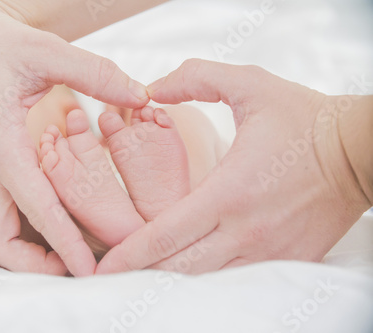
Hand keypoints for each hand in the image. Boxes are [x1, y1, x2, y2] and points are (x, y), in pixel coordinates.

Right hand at [0, 0, 148, 275]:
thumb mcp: (44, 50)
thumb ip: (94, 74)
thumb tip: (139, 94)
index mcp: (1, 144)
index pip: (35, 206)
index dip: (63, 243)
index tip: (88, 272)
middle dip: (29, 264)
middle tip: (73, 266)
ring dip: (11, 255)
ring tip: (55, 255)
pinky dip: (5, 236)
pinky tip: (38, 226)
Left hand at [97, 59, 371, 273]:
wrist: (360, 152)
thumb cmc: (303, 118)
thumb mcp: (250, 85)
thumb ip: (195, 79)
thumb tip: (150, 90)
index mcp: (230, 193)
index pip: (166, 234)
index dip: (130, 254)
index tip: (103, 267)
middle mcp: (245, 232)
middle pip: (178, 268)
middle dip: (140, 274)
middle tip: (111, 275)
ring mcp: (267, 253)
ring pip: (204, 281)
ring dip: (168, 280)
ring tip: (140, 276)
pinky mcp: (286, 260)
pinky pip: (234, 279)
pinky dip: (204, 278)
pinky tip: (185, 270)